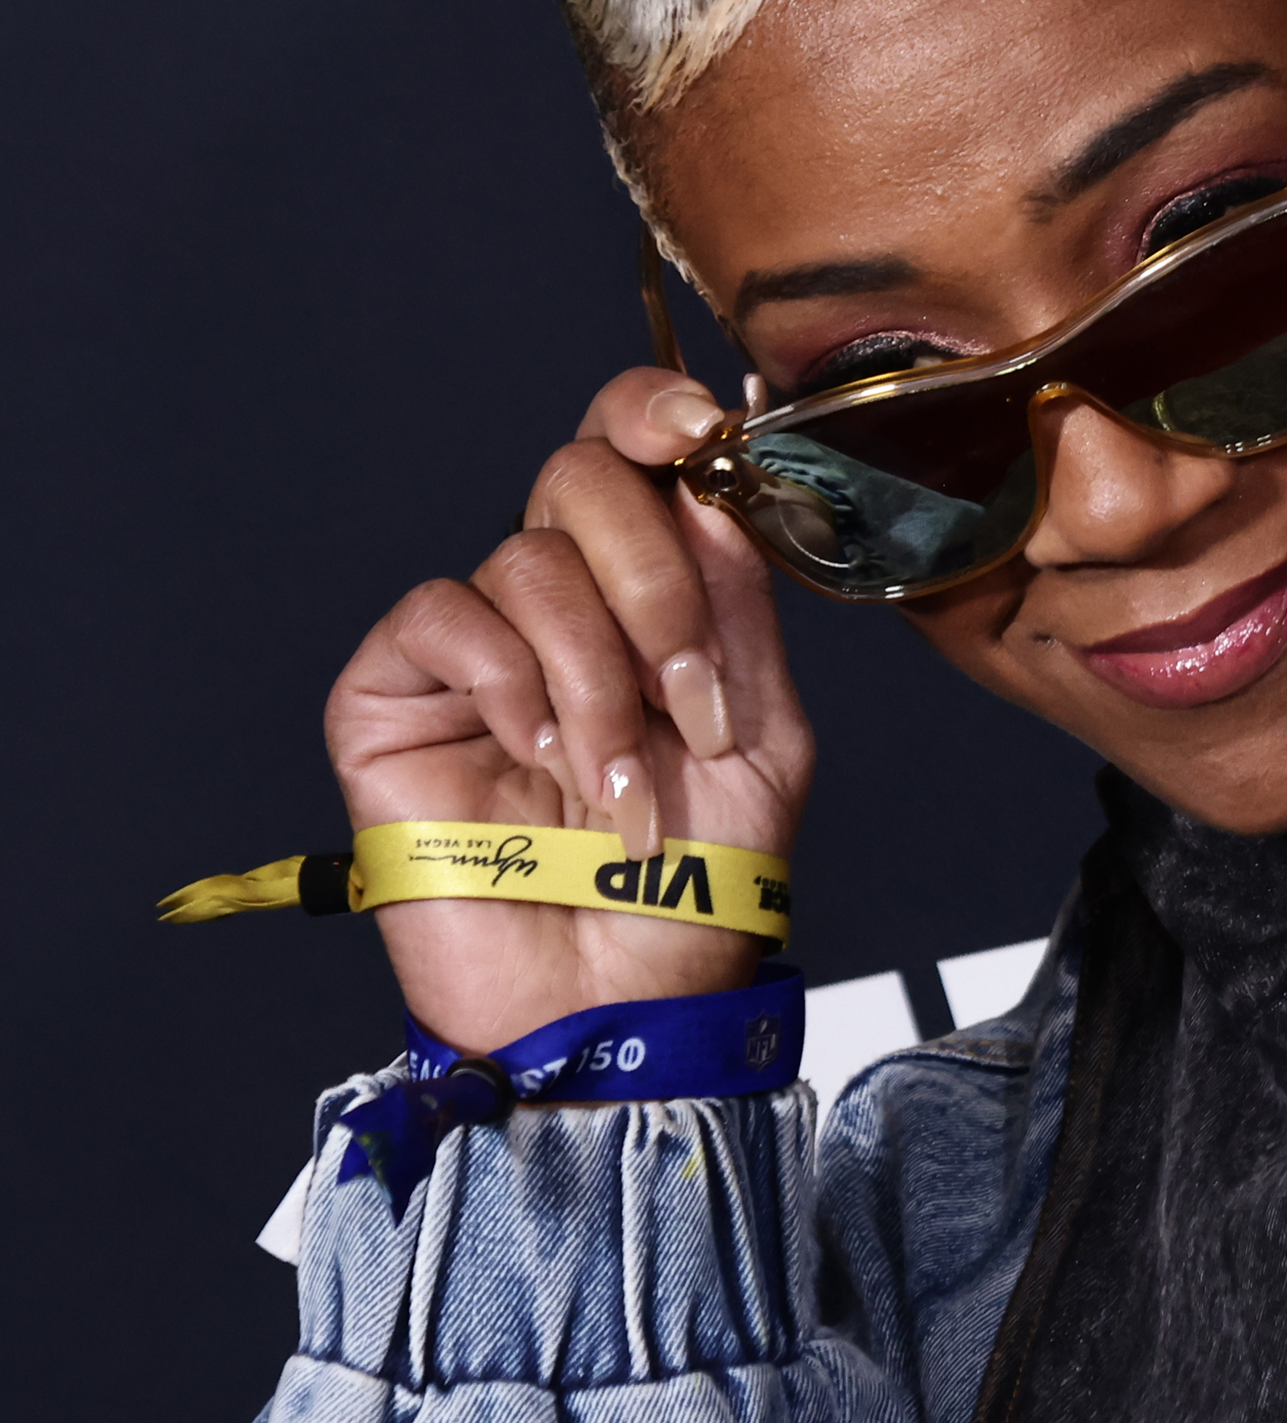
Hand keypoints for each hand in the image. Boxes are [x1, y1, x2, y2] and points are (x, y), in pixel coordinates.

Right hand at [329, 368, 817, 1056]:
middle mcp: (556, 605)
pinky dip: (510, 681)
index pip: (631, 456)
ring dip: (598, 680)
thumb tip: (713, 484)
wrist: (621, 1006)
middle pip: (580, 481)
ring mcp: (470, 647)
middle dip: (657, 587)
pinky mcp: (390, 694)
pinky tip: (537, 759)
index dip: (656, 416)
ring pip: (526, 563)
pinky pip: (444, 617)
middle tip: (689, 709)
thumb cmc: (695, 889)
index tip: (702, 429)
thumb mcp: (760, 741)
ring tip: (623, 790)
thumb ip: (740, 612)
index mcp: (646, 596)